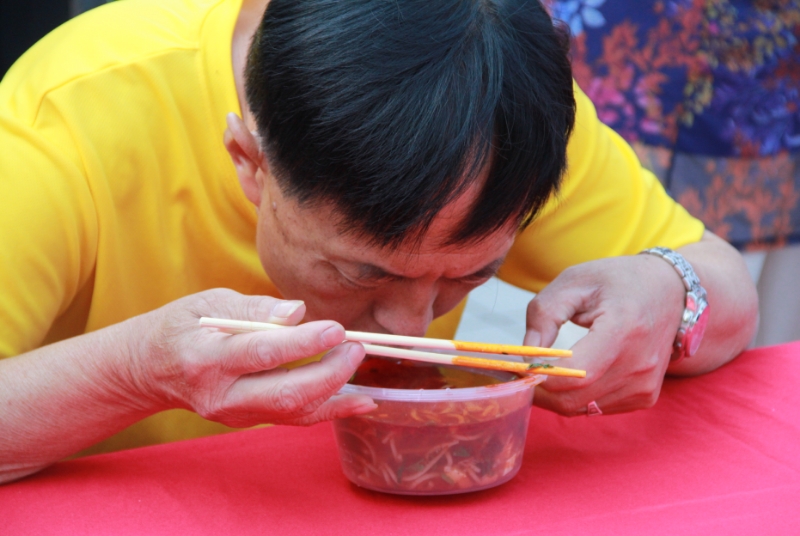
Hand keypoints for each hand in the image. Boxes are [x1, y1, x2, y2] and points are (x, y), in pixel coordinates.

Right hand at [131, 289, 374, 425]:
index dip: (303, 342)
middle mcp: (220, 394)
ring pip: (294, 412)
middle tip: (355, 347)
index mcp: (206, 357)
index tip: (336, 328)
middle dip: (329, 373)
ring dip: (335, 391)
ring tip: (359, 364)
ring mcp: (235, 414)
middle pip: (284, 394)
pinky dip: (331, 410)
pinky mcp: (249, 420)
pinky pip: (295, 419)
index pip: (262, 352)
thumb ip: (254, 307)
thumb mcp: (209, 303)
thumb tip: (297, 311)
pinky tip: (362, 401)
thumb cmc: (182, 326)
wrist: (150, 369)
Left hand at [523, 255, 685, 415]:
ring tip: (547, 366)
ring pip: (580, 408)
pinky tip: (575, 372)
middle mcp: (640, 364)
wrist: (670, 292)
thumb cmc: (618, 282)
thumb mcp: (574, 281)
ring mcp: (645, 385)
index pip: (573, 373)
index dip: (537, 373)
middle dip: (538, 388)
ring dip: (555, 394)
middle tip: (521, 369)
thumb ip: (544, 314)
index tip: (517, 361)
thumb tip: (524, 355)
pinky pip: (596, 408)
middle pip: (572, 398)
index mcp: (624, 329)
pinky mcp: (645, 397)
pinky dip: (576, 396)